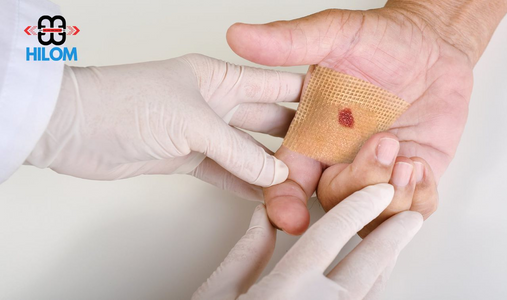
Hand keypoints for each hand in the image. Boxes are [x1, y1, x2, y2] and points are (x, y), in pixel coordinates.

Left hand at [26, 54, 303, 199]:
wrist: (76, 128)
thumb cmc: (127, 103)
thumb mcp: (193, 122)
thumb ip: (238, 150)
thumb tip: (275, 174)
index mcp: (220, 76)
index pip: (273, 83)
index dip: (304, 96)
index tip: (335, 111)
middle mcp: (214, 101)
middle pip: (265, 120)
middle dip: (293, 137)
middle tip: (323, 155)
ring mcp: (201, 131)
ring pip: (246, 150)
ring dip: (269, 167)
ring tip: (299, 182)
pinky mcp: (186, 156)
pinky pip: (224, 171)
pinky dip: (243, 184)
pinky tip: (265, 194)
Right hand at [192, 184, 422, 299]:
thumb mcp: (218, 294)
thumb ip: (247, 253)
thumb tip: (264, 216)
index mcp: (286, 292)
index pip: (330, 237)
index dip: (357, 208)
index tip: (376, 192)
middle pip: (366, 268)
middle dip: (392, 238)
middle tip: (411, 218)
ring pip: (370, 295)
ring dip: (386, 268)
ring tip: (394, 248)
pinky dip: (370, 294)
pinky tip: (372, 284)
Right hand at [227, 8, 472, 232]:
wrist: (434, 45)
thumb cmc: (384, 41)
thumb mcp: (335, 35)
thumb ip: (288, 41)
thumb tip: (239, 35)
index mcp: (311, 136)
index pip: (284, 180)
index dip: (283, 204)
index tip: (291, 217)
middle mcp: (338, 160)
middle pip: (332, 203)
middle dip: (358, 185)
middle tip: (385, 144)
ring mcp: (374, 172)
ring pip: (369, 216)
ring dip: (391, 197)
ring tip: (408, 159)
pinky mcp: (408, 178)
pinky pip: (410, 213)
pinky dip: (417, 200)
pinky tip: (420, 165)